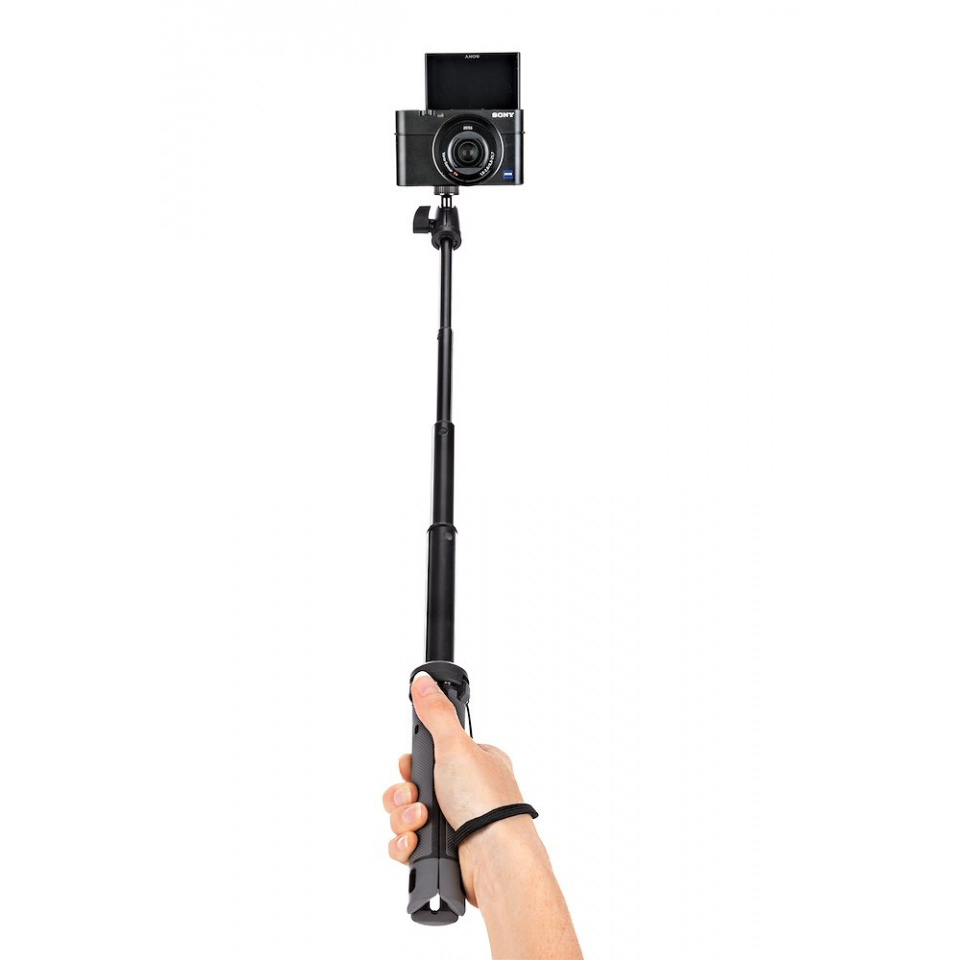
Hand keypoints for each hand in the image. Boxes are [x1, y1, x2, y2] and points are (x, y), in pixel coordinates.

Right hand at [382, 671, 525, 905]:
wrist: (495, 858)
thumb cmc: (486, 801)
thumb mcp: (456, 746)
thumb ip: (435, 714)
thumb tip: (423, 682)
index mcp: (471, 763)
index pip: (427, 755)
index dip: (410, 763)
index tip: (409, 767)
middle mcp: (462, 792)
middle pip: (410, 787)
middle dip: (403, 794)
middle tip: (414, 797)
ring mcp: (452, 823)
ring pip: (404, 816)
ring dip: (403, 819)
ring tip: (420, 821)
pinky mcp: (442, 853)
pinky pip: (407, 845)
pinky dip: (405, 844)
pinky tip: (415, 843)